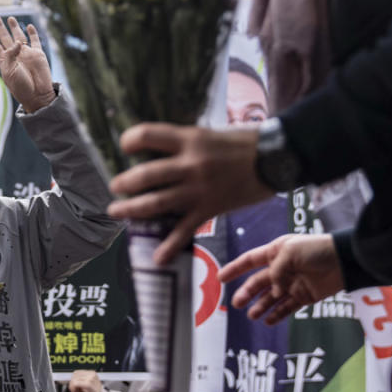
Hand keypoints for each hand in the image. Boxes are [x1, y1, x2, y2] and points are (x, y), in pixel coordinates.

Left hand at [0, 16, 55, 112]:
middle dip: (0, 28)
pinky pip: (35, 41)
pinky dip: (32, 33)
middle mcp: (14, 56)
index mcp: (4, 61)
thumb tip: (17, 42)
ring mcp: (26, 54)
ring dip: (14, 28)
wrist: (37, 95)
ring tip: (10, 19)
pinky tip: (29, 26)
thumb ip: (11, 55)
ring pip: (19, 37)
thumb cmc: (21, 86)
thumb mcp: (10, 71)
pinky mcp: (38, 54)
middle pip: (4, 38)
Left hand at [68, 370, 103, 391]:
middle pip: (75, 375)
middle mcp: (91, 374)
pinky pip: (76, 384)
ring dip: (72, 386)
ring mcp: (90, 379)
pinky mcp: (88, 384)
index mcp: (92, 373)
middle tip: (73, 390)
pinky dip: (73, 388)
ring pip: (74, 379)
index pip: (77, 372)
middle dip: (71, 383)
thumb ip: (81, 381)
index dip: (73, 379)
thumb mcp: (88, 384)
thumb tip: (71, 381)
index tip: (73, 386)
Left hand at [108, 124, 272, 263]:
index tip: (124, 146)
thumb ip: (186, 144)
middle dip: (124, 183)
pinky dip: (169, 246)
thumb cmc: (244, 142)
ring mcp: (198, 189)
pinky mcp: (210, 209)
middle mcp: (190, 164)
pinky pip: (184, 230)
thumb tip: (162, 150)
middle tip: (115, 187)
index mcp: (189, 139)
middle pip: (145, 176)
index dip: (130, 140)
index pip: (147, 135)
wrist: (277, 158)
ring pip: (156, 203)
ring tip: (117, 211)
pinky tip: (157, 257)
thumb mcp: (210, 134)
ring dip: (132, 209)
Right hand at [219, 234, 343, 324]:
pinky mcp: (304, 296)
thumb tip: (273, 290)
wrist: (344, 260)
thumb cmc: (317, 249)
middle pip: (258, 282)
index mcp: (276, 252)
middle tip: (236, 303)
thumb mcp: (290, 252)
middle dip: (246, 293)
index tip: (220, 278)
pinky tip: (267, 321)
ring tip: (252, 315)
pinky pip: (287, 307)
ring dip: (260, 306)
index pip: (250, 261)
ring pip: (271, 297)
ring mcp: (292, 283)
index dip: (234, 269)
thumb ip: (275, 271)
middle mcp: (281, 269)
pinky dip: (277, 315)